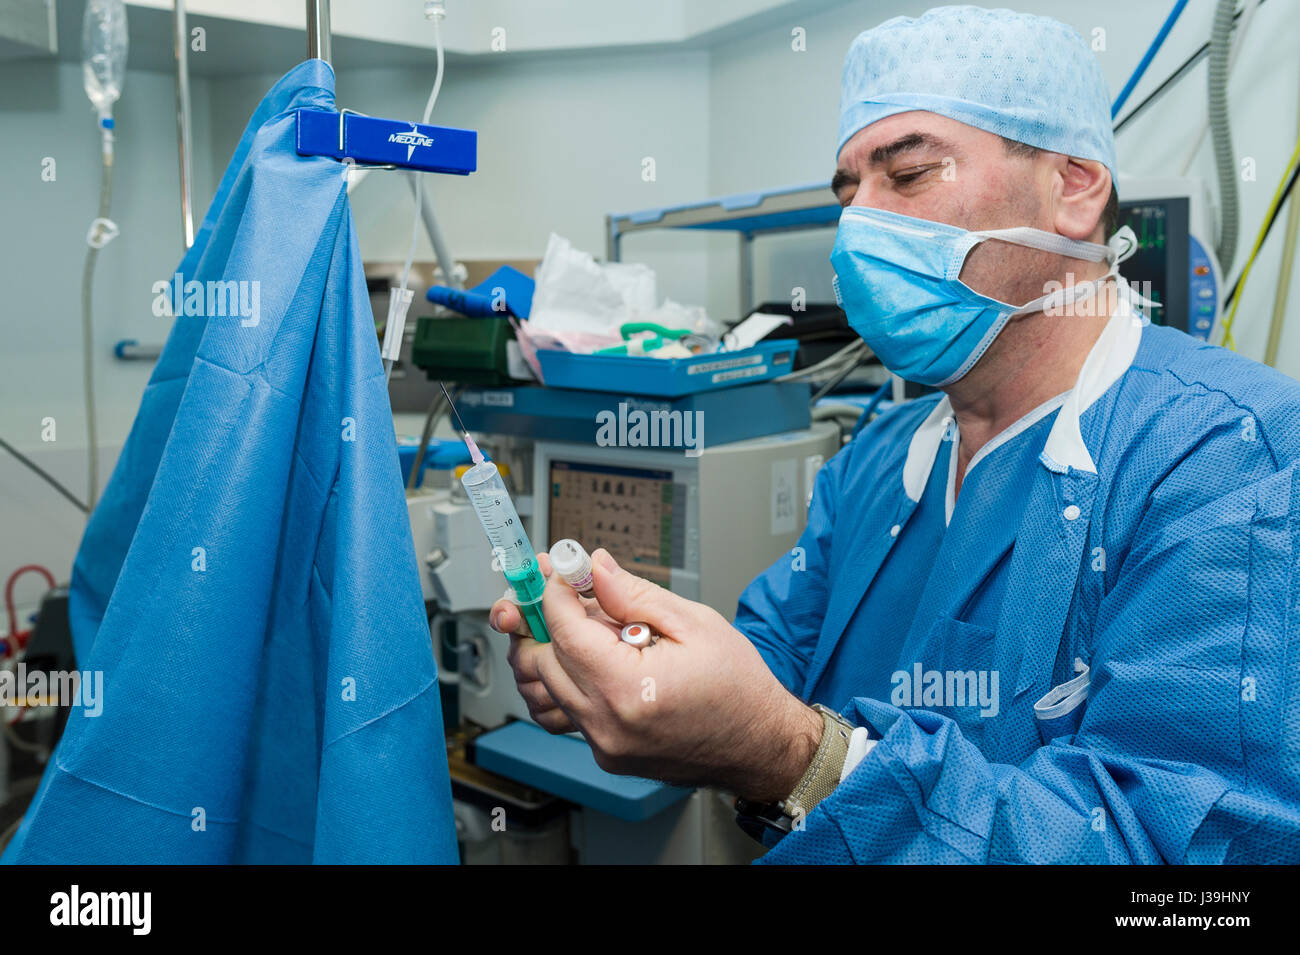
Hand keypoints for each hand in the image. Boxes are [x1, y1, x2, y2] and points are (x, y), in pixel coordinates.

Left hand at [498, 548, 821, 800]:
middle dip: (557, 622)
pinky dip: (581, 680)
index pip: (565, 632)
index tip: (564, 574)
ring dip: (565, 653)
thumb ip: (634, 594)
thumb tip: (595, 569)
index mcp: (628, 690)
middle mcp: (607, 726)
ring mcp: (604, 746)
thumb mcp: (694, 623)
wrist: (761, 745)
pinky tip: (615, 664)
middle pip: (546, 662)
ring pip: (553, 687)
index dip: (558, 595)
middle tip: (581, 596)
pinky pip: (573, 709)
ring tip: (606, 632)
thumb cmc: (739, 689)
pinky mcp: (606, 755)